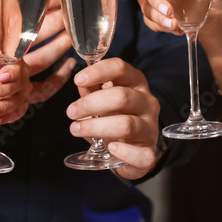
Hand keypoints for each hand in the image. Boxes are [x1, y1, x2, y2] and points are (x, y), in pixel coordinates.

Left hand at [0, 56, 75, 128]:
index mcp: (1, 59)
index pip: (17, 60)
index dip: (14, 70)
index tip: (3, 76)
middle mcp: (11, 73)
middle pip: (23, 79)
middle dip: (9, 89)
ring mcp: (12, 91)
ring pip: (22, 98)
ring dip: (7, 105)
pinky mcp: (11, 107)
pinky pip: (19, 112)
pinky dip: (8, 116)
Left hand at [65, 58, 160, 180]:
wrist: (135, 147)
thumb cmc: (117, 116)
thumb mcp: (103, 99)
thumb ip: (91, 90)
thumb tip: (81, 83)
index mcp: (136, 83)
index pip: (120, 68)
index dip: (98, 71)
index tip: (78, 79)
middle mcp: (147, 102)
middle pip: (121, 96)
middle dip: (91, 104)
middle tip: (71, 112)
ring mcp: (150, 127)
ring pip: (126, 124)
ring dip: (96, 127)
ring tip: (76, 129)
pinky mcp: (149, 151)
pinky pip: (140, 153)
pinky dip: (123, 151)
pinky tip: (109, 147)